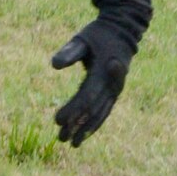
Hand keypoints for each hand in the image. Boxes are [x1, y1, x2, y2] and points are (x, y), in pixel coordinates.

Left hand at [51, 20, 131, 145]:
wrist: (122, 32)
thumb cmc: (98, 35)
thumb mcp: (82, 39)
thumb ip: (69, 52)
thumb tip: (54, 65)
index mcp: (104, 73)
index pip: (86, 97)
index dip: (72, 110)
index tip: (56, 121)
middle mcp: (113, 85)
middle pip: (92, 110)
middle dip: (76, 126)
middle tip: (60, 138)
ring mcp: (116, 90)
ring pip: (100, 114)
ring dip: (85, 130)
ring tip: (70, 143)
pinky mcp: (114, 92)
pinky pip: (105, 111)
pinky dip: (94, 124)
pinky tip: (83, 135)